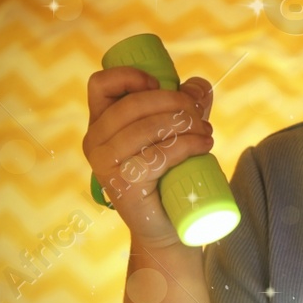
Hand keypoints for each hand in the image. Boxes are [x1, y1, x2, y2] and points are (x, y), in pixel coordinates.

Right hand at [82, 67, 214, 249]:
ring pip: (146, 129)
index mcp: (100, 123)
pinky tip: (204, 146)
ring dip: (185, 124)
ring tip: (207, 133)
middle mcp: (95, 142)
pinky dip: (187, 145)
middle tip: (200, 114)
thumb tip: (199, 85)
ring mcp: (106, 165)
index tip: (159, 85)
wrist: (165, 225)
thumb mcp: (174, 133)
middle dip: (174, 102)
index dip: (130, 76)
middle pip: (132, 105)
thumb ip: (185, 106)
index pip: (100, 84)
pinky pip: (157, 156)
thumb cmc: (167, 175)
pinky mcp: (124, 185)